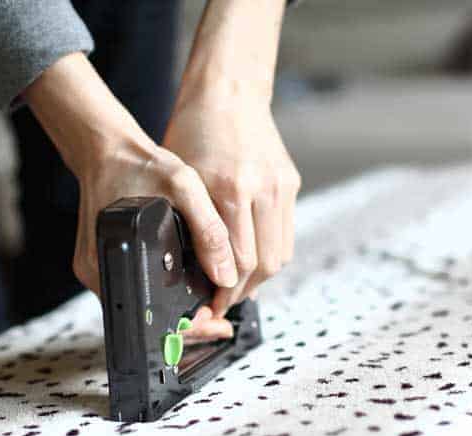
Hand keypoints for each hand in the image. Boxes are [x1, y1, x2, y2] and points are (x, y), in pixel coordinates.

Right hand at [22, 53, 237, 338]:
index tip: (216, 326)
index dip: (190, 328)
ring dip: (174, 312)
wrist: (105, 150)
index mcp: (113, 258)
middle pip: (146, 319)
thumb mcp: (182, 187)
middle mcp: (98, 272)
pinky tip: (183, 289)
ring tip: (208, 307)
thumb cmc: (139, 165)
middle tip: (220, 322)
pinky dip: (159, 295)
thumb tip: (226, 275)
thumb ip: (208, 230)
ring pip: (141, 307)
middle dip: (187, 324)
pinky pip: (133, 289)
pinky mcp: (100, 264)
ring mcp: (97, 270)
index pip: (153, 317)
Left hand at [164, 0, 299, 318]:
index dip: (224, 291)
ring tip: (236, 288)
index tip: (211, 306)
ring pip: (279, 255)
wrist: (227, 95)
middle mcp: (260, 189)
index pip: (237, 261)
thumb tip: (197, 273)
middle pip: (262, 265)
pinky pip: (285, 234)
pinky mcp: (290, 183)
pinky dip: (269, 255)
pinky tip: (250, 263)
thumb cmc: (192, 135)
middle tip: (222, 304)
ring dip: (259, 278)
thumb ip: (191, 226)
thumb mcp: (181, 181)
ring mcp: (280, 186)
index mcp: (229, 188)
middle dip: (241, 291)